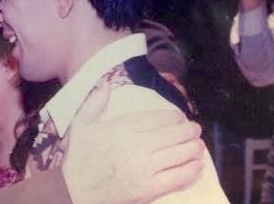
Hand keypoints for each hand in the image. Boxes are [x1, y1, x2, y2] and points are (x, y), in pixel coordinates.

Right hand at [61, 84, 203, 203]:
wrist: (75, 191)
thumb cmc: (79, 157)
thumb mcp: (81, 125)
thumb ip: (94, 102)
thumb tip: (106, 83)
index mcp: (123, 128)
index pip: (161, 118)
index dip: (176, 117)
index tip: (180, 118)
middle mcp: (137, 146)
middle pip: (177, 134)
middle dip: (190, 130)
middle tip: (195, 130)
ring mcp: (145, 169)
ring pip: (182, 154)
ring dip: (195, 148)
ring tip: (198, 146)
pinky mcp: (150, 189)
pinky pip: (180, 177)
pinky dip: (193, 170)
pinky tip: (197, 166)